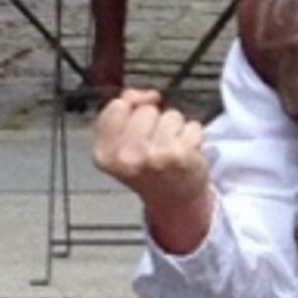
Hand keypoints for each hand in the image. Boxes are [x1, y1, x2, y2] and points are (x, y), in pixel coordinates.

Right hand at [94, 88, 213, 253]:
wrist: (173, 202)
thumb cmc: (148, 169)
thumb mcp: (122, 143)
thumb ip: (125, 110)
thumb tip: (147, 95)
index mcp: (105, 154)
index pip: (117, 106)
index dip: (130, 109)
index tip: (136, 126)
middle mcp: (127, 157)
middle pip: (146, 110)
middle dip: (154, 121)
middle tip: (155, 145)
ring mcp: (155, 156)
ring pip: (170, 115)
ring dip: (174, 129)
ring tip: (170, 149)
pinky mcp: (181, 156)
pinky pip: (191, 125)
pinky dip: (192, 136)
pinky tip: (184, 154)